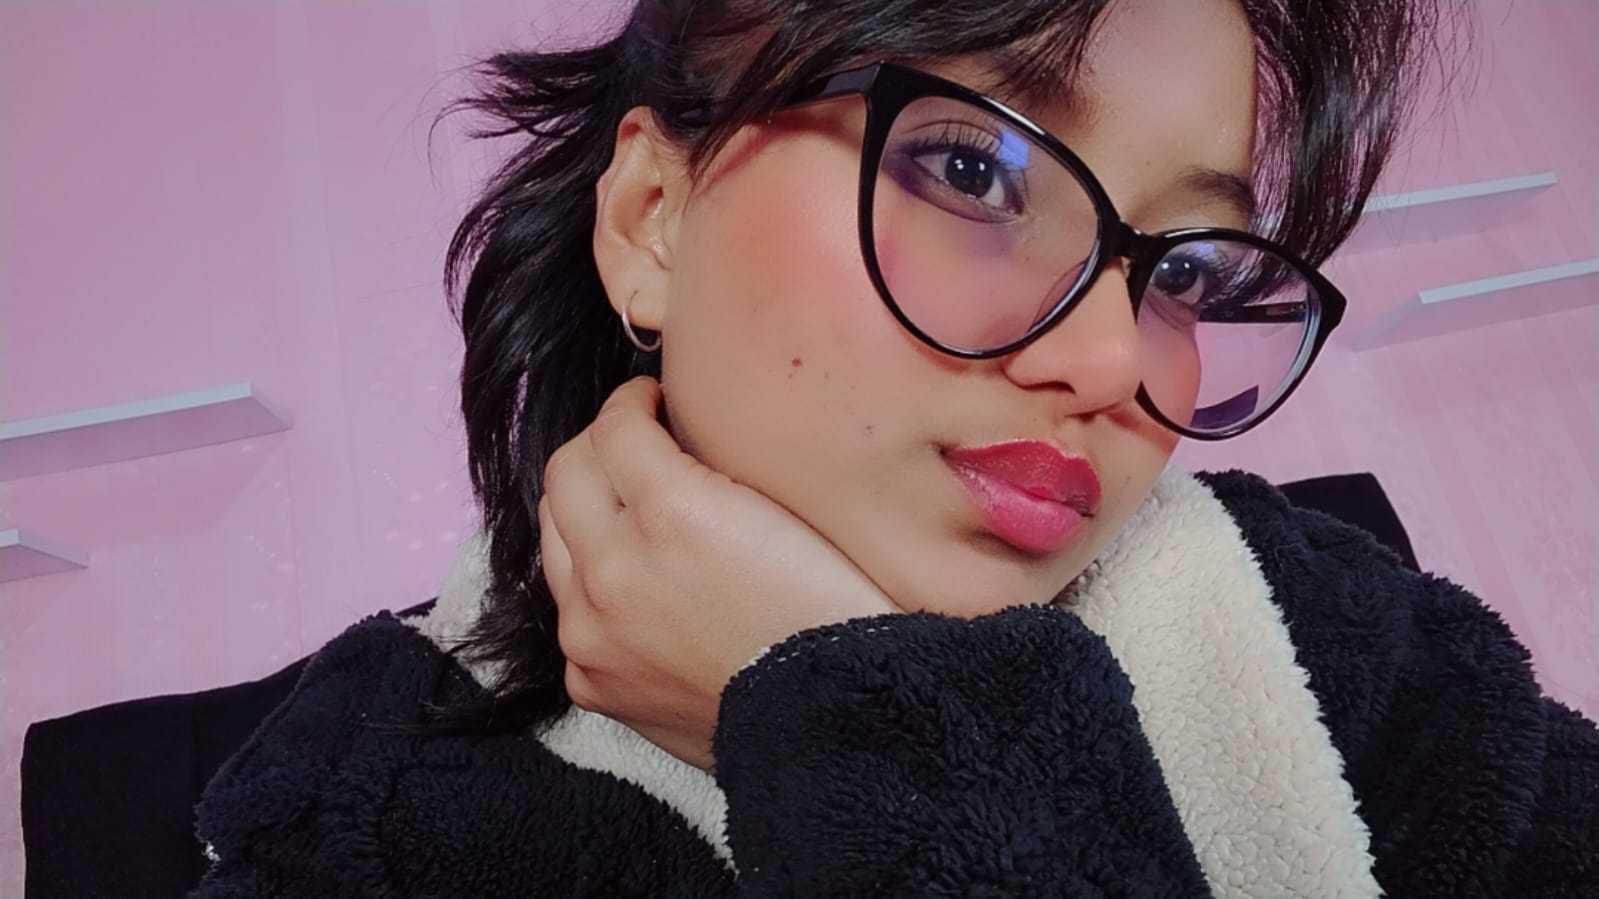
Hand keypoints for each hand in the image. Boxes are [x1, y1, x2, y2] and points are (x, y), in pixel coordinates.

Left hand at [537, 376, 901, 769]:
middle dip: (600, 447)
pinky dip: (598, 587)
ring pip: (554, 539)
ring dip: (587, 512)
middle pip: (566, 472)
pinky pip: (572, 611)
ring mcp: (592, 630)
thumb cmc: (835, 608)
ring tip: (632, 514)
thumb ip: (713, 462)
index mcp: (672, 511)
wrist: (838, 719)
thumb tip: (674, 432)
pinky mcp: (591, 679)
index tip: (652, 402)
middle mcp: (614, 568)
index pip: (615, 424)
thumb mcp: (789, 508)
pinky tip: (643, 588)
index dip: (635, 401)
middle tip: (639, 446)